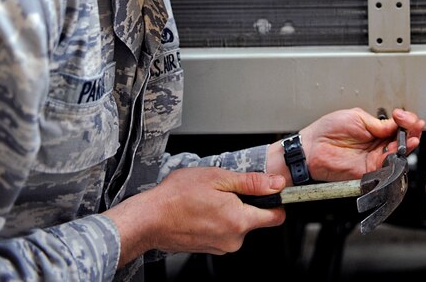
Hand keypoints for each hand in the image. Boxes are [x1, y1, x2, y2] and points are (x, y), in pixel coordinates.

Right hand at [106, 167, 286, 266]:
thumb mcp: (219, 178)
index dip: (276, 201)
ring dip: (229, 211)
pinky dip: (217, 220)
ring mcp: (220, 246)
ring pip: (237, 225)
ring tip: (208, 199)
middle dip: (245, 203)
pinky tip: (201, 210)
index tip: (272, 192)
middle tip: (225, 190)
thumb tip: (277, 183)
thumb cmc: (177, 197)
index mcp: (239, 221)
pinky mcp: (209, 248)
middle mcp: (233, 239)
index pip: (276, 217)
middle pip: (255, 219)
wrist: (148, 219)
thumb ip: (252, 183)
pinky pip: (223, 231)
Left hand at [301, 107, 423, 180]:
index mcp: (374, 129)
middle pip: (402, 140)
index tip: (402, 115)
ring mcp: (374, 157)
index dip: (405, 121)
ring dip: (408, 144)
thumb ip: (378, 123)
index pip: (397, 126)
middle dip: (411, 131)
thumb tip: (396, 124)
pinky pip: (388, 166)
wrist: (312, 147)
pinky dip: (398, 158)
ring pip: (399, 153)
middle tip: (412, 125)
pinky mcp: (369, 170)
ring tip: (410, 137)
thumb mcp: (356, 117)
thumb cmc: (327, 130)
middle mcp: (376, 144)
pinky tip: (402, 148)